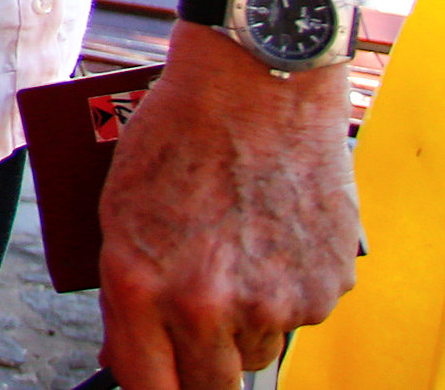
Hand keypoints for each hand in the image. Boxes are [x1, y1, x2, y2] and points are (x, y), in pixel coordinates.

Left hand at [95, 29, 360, 388]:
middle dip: (201, 369)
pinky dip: (287, 290)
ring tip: (236, 253)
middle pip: (211, 388)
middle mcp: (208, 305)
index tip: (160, 388)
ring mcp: (274, 302)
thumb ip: (124, 294)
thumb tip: (127, 360)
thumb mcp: (118, 210)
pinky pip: (300, 316)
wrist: (257, 84)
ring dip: (245, 326)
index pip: (149, 388)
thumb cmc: (178, 134)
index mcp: (144, 286)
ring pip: (258, 351)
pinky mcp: (326, 289)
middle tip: (197, 335)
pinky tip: (272, 234)